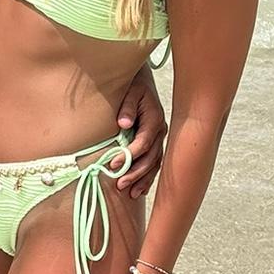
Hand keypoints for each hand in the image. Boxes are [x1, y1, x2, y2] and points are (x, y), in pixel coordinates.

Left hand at [114, 68, 166, 198]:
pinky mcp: (156, 143)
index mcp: (154, 119)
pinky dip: (148, 177)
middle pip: (150, 158)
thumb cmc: (133, 86)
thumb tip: (123, 124)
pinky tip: (140, 190)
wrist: (141, 81)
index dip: (129, 156)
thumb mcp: (130, 91)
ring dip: (143, 179)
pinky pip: (155, 163)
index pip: (143, 143)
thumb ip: (127, 107)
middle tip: (120, 183)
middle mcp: (160, 131)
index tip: (113, 164)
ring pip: (154, 164)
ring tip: (130, 193)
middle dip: (135, 173)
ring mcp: (160, 138)